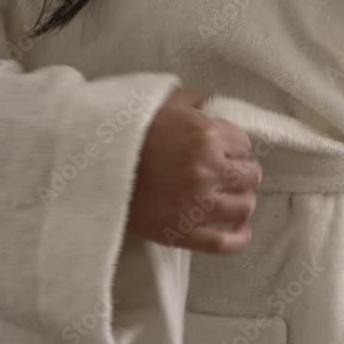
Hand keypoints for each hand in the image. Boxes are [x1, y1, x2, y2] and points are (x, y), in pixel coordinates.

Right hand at [127, 88, 260, 253]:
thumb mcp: (166, 102)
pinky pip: (223, 243)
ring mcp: (196, 205)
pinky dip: (238, 239)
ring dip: (241, 200)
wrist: (93, 162)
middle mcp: (206, 170)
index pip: (245, 145)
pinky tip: (241, 231)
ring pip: (243, 207)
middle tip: (229, 174)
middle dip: (242, 173)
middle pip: (250, 176)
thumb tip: (220, 104)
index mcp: (206, 135)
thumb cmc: (129, 130)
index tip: (228, 152)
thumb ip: (199, 100)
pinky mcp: (181, 231)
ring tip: (231, 197)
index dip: (237, 148)